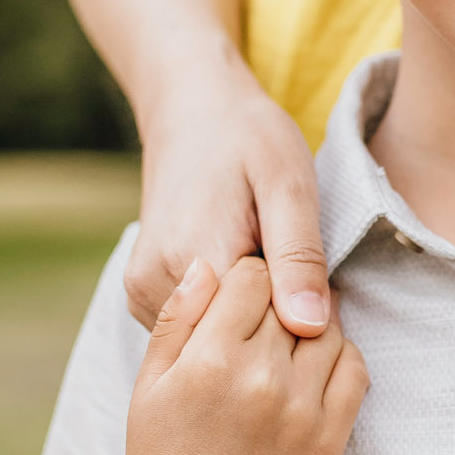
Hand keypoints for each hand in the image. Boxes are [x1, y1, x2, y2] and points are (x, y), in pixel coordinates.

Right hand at [107, 253, 368, 454]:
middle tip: (267, 316)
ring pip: (329, 329)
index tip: (241, 296)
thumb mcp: (149, 386)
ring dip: (313, 324)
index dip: (245, 278)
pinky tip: (315, 367)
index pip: (251, 277)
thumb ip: (176, 319)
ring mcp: (301, 412)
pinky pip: (355, 371)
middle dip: (278, 300)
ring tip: (291, 339)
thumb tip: (207, 264)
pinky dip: (341, 356)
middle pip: (291, 299)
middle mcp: (260, 381)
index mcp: (209, 360)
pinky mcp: (329, 441)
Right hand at [124, 48, 331, 336]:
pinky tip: (238, 278)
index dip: (300, 316)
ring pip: (215, 344)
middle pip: (236, 343)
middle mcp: (157, 284)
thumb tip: (310, 326)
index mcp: (198, 257)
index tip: (313, 282)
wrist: (191, 110)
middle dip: (275, 322)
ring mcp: (142, 294)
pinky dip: (225, 319)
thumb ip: (298, 255)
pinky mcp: (142, 296)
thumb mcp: (288, 183)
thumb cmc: (249, 137)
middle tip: (290, 268)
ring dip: (249, 322)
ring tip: (260, 265)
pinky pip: (196, 333)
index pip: (264, 332)